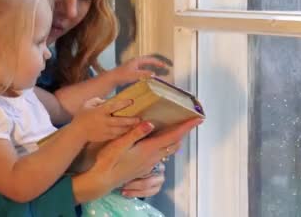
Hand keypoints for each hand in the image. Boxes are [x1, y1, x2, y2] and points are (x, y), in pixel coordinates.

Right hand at [71, 99, 139, 141]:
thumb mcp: (88, 104)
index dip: (123, 104)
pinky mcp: (106, 137)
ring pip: (120, 130)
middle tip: (139, 118)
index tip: (131, 101)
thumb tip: (110, 100)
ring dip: (130, 127)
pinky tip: (131, 130)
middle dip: (131, 120)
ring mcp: (105, 131)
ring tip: (138, 124)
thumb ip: (99, 100)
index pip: (113, 107)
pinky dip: (124, 133)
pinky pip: (117, 135)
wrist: (78, 132)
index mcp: (100, 111)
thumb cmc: (83, 115)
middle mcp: (103, 121)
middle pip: (120, 121)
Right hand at [71, 118, 202, 202]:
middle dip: (183, 132)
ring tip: (175, 127)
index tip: (198, 119)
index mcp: (149, 149)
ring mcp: (149, 163)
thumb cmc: (109, 161)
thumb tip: (150, 123)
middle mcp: (153, 157)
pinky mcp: (144, 166)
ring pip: (169, 149)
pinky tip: (157, 139)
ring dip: (175, 139)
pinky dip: (166, 144)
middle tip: (187, 120)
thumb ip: (135, 133)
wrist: (102, 181)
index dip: (186, 127)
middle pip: (175, 143)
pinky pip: (161, 154)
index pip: (173, 136)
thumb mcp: (119, 144)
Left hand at [109, 54, 172, 85]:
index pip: (150, 59)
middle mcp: (136, 61)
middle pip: (149, 60)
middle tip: (164, 67)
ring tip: (159, 70)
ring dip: (153, 67)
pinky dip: (148, 70)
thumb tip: (154, 74)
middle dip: (156, 63)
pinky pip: (143, 68)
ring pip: (146, 65)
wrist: (112, 78)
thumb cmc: (123, 75)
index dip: (157, 62)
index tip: (164, 65)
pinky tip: (150, 75)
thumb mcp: (135, 75)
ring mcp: (134, 65)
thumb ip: (144, 74)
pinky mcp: (132, 70)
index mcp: (137, 60)